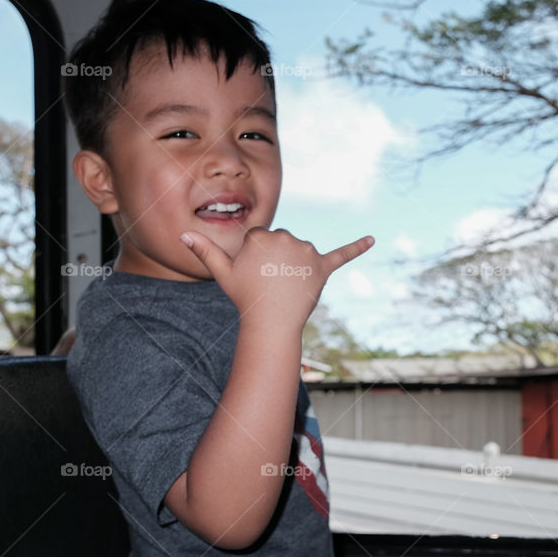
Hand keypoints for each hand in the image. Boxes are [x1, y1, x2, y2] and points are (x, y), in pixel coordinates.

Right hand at [179, 228, 373, 326]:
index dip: (257, 259)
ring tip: (287, 287)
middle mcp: (287, 238)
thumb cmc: (245, 297)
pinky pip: (342, 254)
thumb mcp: (223, 273)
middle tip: (270, 283)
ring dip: (297, 266)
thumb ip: (205, 251)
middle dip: (277, 261)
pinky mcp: (323, 267)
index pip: (261, 239)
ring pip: (303, 252)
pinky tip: (374, 239)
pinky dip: (358, 247)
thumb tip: (183, 235)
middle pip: (283, 243)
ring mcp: (306, 253)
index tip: (255, 275)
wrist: (271, 322)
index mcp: (262, 236)